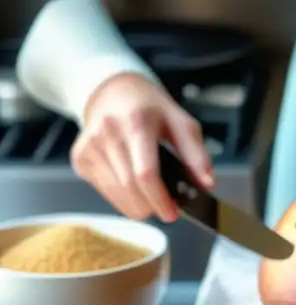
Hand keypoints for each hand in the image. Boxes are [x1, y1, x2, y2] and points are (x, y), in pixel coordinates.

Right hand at [71, 73, 213, 222]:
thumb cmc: (150, 108)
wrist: (112, 91)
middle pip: (129, 186)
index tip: (172, 213)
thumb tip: (207, 184)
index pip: (145, 172)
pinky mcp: (80, 157)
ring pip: (114, 192)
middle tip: (167, 211)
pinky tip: (134, 191)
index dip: (159, 198)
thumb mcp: (181, 122)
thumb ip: (196, 153)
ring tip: (152, 203)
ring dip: (136, 206)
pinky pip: (102, 189)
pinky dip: (121, 198)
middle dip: (150, 206)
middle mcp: (107, 133)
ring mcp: (89, 146)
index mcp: (136, 122)